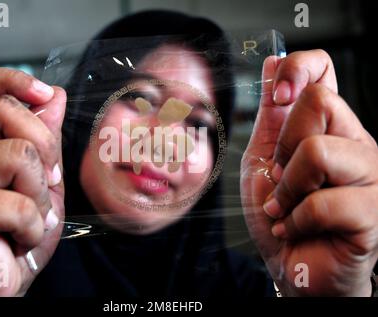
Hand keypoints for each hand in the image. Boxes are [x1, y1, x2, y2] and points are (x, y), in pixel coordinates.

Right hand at [0, 68, 65, 295]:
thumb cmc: (8, 242)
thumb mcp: (39, 185)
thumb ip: (44, 141)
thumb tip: (54, 97)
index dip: (13, 80)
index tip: (45, 94)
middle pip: (7, 111)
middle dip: (45, 149)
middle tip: (43, 185)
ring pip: (18, 153)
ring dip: (38, 195)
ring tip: (26, 220)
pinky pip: (17, 202)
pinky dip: (31, 227)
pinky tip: (16, 239)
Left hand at [241, 50, 377, 295]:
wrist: (290, 264)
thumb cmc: (277, 213)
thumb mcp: (263, 158)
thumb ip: (272, 115)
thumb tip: (272, 62)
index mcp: (329, 126)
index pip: (325, 68)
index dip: (299, 68)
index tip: (279, 98)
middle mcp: (355, 142)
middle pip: (319, 103)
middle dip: (283, 147)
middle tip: (282, 178)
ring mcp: (370, 175)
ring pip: (318, 151)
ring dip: (287, 188)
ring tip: (286, 207)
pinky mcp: (372, 211)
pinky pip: (322, 202)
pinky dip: (295, 220)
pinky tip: (295, 228)